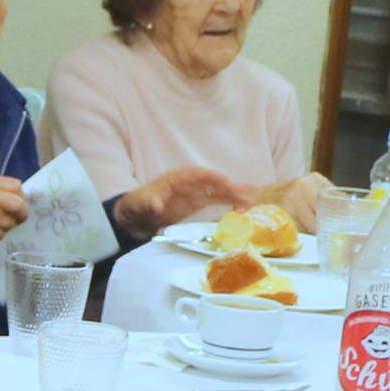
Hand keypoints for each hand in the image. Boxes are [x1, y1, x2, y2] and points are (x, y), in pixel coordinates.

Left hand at [110, 167, 252, 241]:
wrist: (136, 215)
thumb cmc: (136, 205)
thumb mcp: (138, 204)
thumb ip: (147, 203)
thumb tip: (154, 204)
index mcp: (176, 178)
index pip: (197, 174)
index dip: (212, 177)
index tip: (226, 181)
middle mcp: (190, 183)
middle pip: (213, 182)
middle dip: (230, 186)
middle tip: (247, 194)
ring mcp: (195, 192)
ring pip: (219, 190)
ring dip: (235, 194)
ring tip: (253, 199)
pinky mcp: (198, 202)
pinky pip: (218, 199)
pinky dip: (231, 201)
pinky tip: (246, 204)